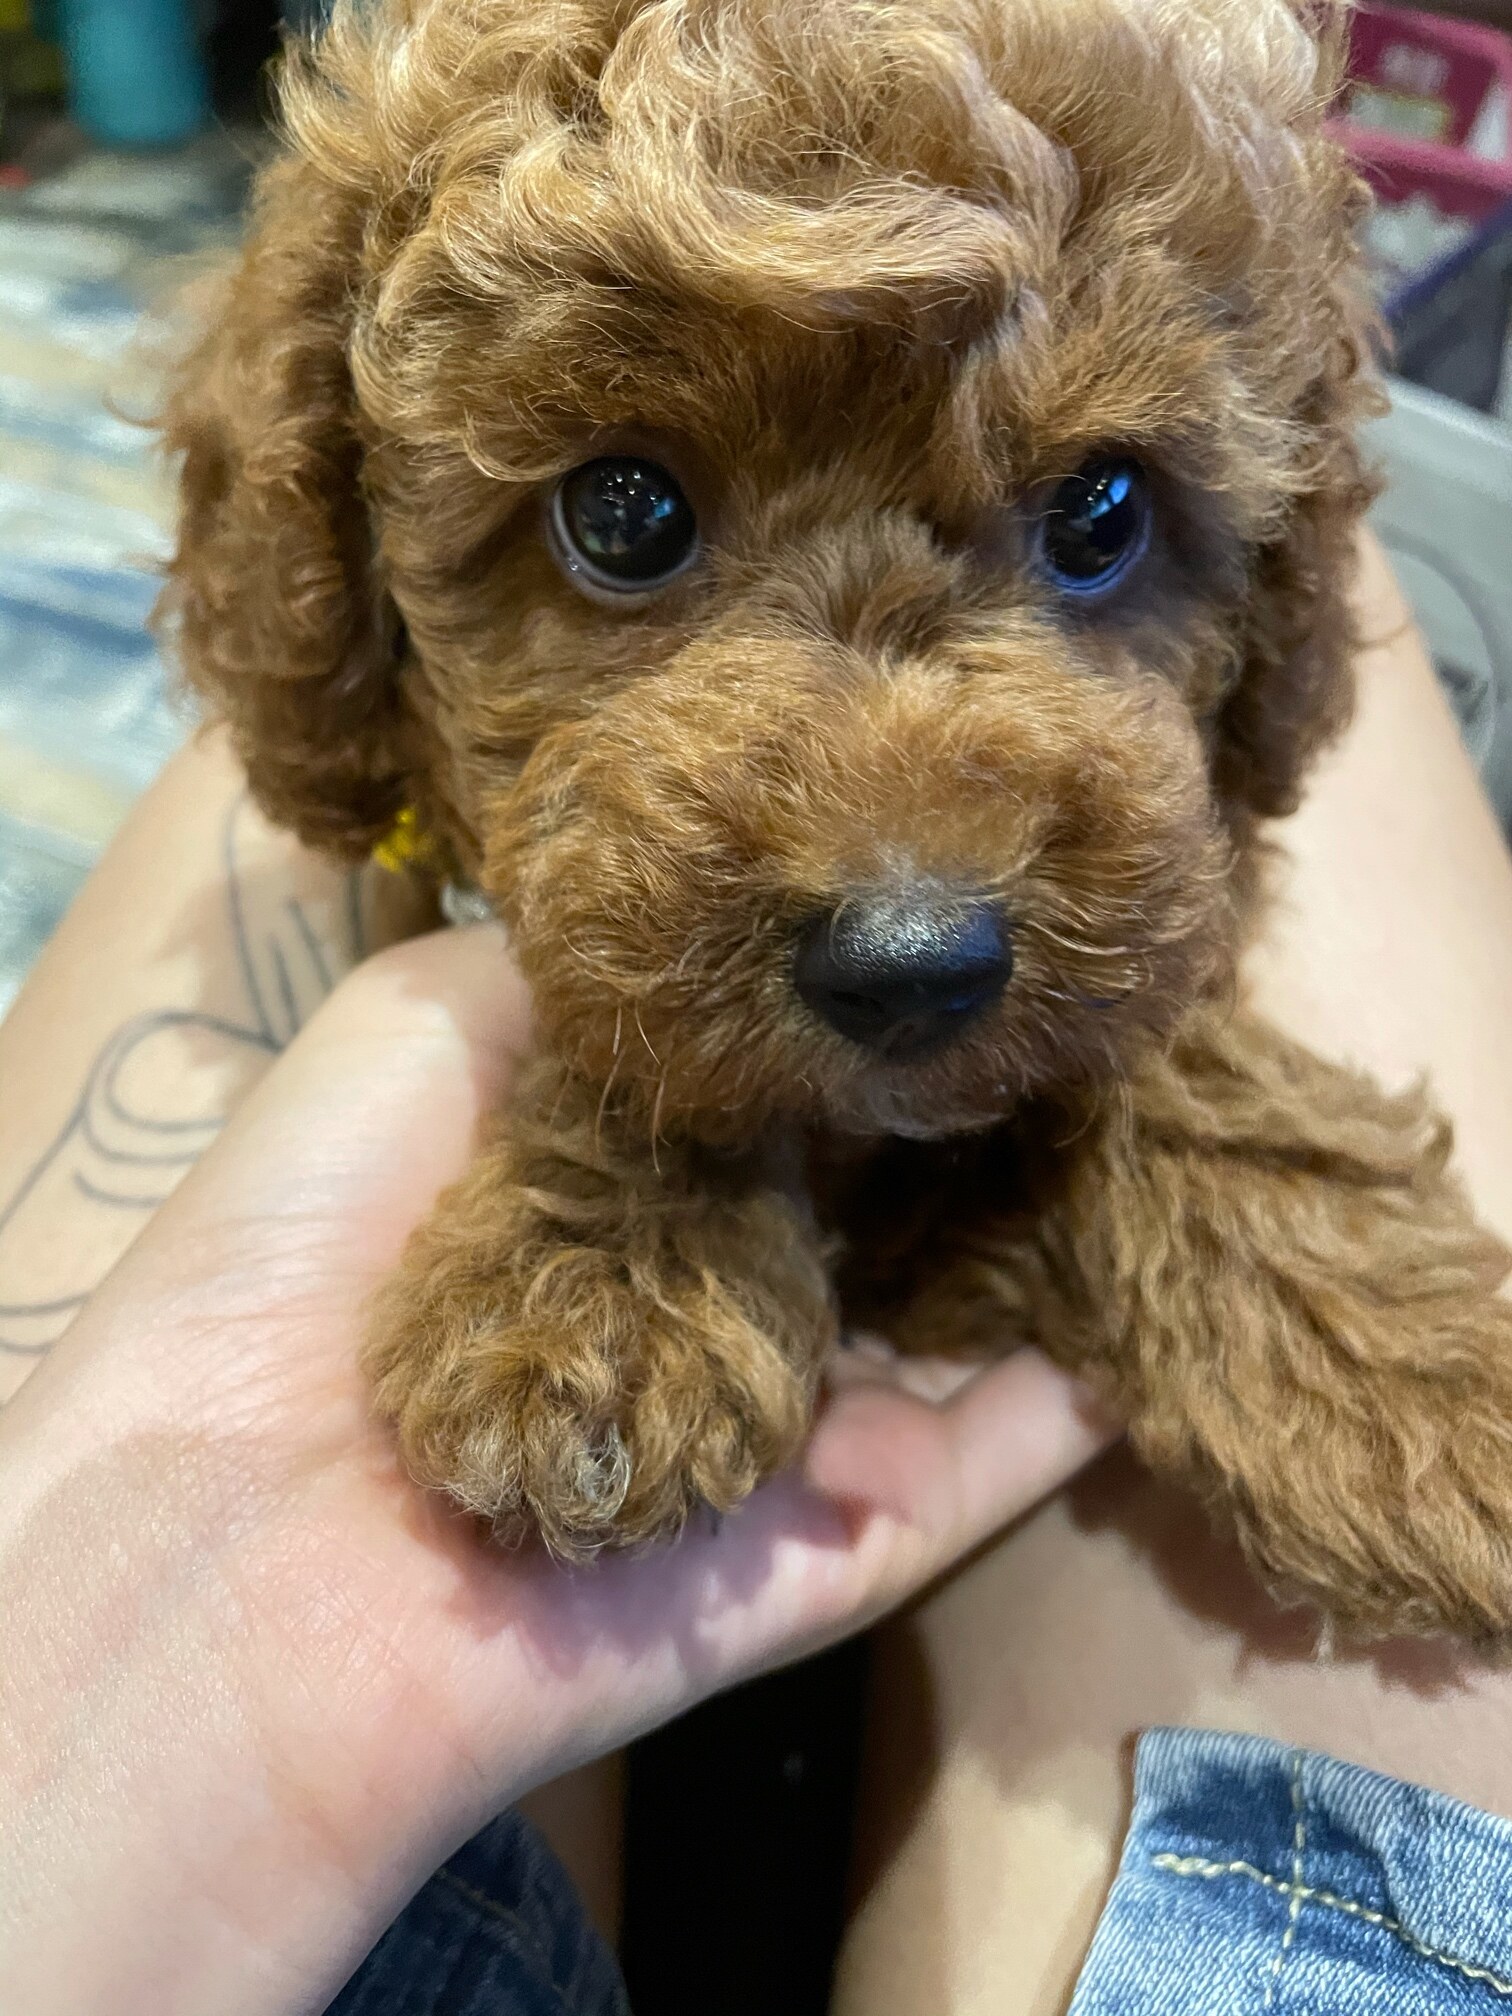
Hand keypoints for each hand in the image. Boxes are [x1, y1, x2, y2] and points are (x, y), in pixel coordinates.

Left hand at [0, 927, 1112, 2015]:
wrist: (244, 1544)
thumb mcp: (434, 1019)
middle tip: (1120, 1008)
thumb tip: (787, 942)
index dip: (884, 1017)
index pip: (794, 1090)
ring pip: (959, 1324)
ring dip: (1058, 1229)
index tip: (998, 924)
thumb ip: (611, 972)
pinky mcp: (832, 1548)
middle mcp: (713, 1293)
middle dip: (991, 1116)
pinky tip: (1171, 1284)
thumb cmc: (317, 1241)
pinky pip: (985, 1466)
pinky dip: (1078, 1395)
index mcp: (620, 1177)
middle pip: (892, 1201)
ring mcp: (782, 1428)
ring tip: (1188, 1118)